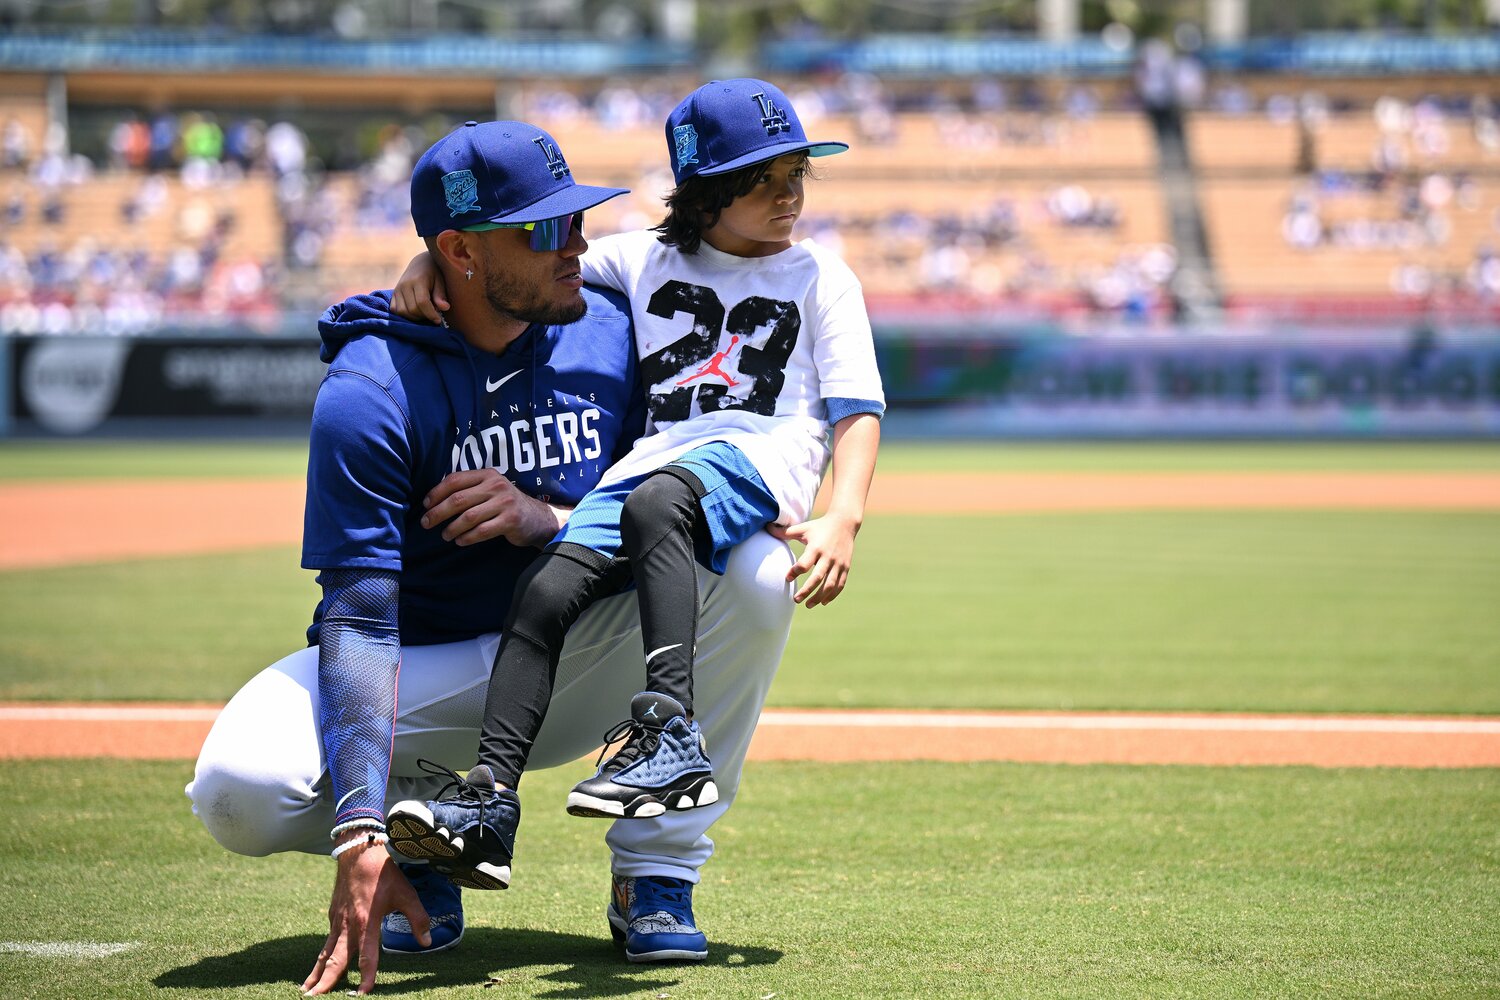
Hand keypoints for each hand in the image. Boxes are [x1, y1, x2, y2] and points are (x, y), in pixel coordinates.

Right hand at [300, 842, 429, 995]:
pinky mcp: (333, 915)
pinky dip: (321, 956)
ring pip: (325, 952)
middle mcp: (348, 924)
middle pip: (335, 959)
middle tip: (313, 999)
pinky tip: (318, 966)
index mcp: (367, 921)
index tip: (363, 994)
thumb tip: (427, 942)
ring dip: (316, 972)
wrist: (358, 851)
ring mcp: (337, 920)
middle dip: (325, 982)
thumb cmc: (384, 874)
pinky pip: (327, 940)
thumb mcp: (406, 894)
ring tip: (306, 990)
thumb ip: (418, 919)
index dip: (367, 975)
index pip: (367, 955)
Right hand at [391, 252, 447, 324]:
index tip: (438, 320)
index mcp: (418, 280)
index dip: (431, 314)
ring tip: (425, 313)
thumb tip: (445, 308)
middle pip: (412, 309)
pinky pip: (395, 310)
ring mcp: (397, 289)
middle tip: (433, 315)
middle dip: (424, 316)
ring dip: (414, 317)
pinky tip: (415, 312)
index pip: (422, 302)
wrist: (421, 263)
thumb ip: (441, 295)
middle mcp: (404, 285)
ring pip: (402, 312)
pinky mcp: (393, 294)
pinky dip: (404, 315)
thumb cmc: (435, 273)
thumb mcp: (441, 281)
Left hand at [422, 468, 564, 547]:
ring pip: (468, 517)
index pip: (455, 480)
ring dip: (451, 528)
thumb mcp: (490, 489)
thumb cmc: (505, 505)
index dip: (437, 492)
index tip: (425, 505)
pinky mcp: (510, 521)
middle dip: (438, 513)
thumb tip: (433, 499)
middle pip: (458, 499)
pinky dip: (467, 538)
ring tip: (445, 535)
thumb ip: (469, 489)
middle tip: (426, 523)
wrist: (537, 518)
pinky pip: (482, 531)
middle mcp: (496, 486)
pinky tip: (460, 541)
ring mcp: (505, 503)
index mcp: (487, 475)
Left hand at [768, 513, 858, 607]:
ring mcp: (838, 563)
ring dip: (819, 597)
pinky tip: (823, 602)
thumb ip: (785, 531)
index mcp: (816, 548)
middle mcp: (828, 557)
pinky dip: (832, 595)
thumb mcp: (803, 528)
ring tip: (808, 605)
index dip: (795, 572)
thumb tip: (767, 527)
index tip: (787, 578)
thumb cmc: (820, 526)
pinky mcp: (846, 567)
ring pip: (830, 585)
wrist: (844, 522)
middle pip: (817, 578)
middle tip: (796, 600)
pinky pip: (840, 584)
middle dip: (807, 591)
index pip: (804, 564)